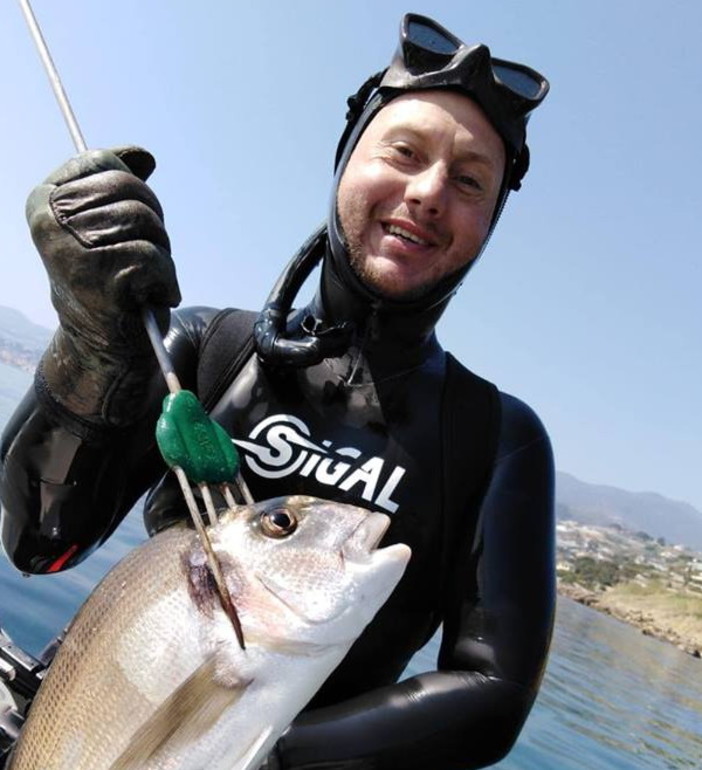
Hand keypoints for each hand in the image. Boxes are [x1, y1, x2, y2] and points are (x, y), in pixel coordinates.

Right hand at [26, 146, 180, 352]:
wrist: (106, 344)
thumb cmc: (112, 278)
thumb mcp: (108, 225)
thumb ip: (118, 185)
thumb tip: (144, 156)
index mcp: (44, 201)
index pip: (101, 161)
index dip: (132, 186)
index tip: (132, 218)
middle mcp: (49, 221)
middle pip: (130, 189)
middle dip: (152, 222)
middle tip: (143, 255)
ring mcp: (70, 248)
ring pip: (145, 221)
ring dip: (161, 253)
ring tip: (145, 277)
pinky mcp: (98, 276)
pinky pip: (154, 258)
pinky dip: (166, 280)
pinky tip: (153, 296)